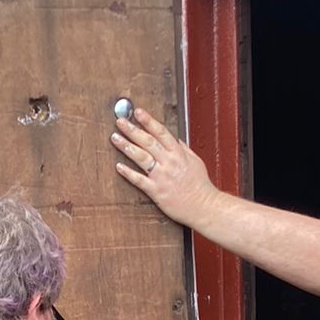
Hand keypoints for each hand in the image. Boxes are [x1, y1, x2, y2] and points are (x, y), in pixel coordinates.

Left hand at [111, 108, 222, 228]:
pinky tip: (119, 166)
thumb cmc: (200, 186)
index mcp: (178, 153)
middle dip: (132, 130)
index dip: (148, 121)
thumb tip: (175, 138)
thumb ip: (183, 149)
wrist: (203, 206)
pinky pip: (139, 180)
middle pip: (147, 142)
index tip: (138, 112)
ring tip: (115, 138)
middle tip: (120, 122)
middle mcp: (169, 162)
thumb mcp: (195, 161)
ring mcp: (161, 176)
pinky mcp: (156, 191)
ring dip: (126, 147)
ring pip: (141, 157)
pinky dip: (128, 173)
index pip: (161, 132)